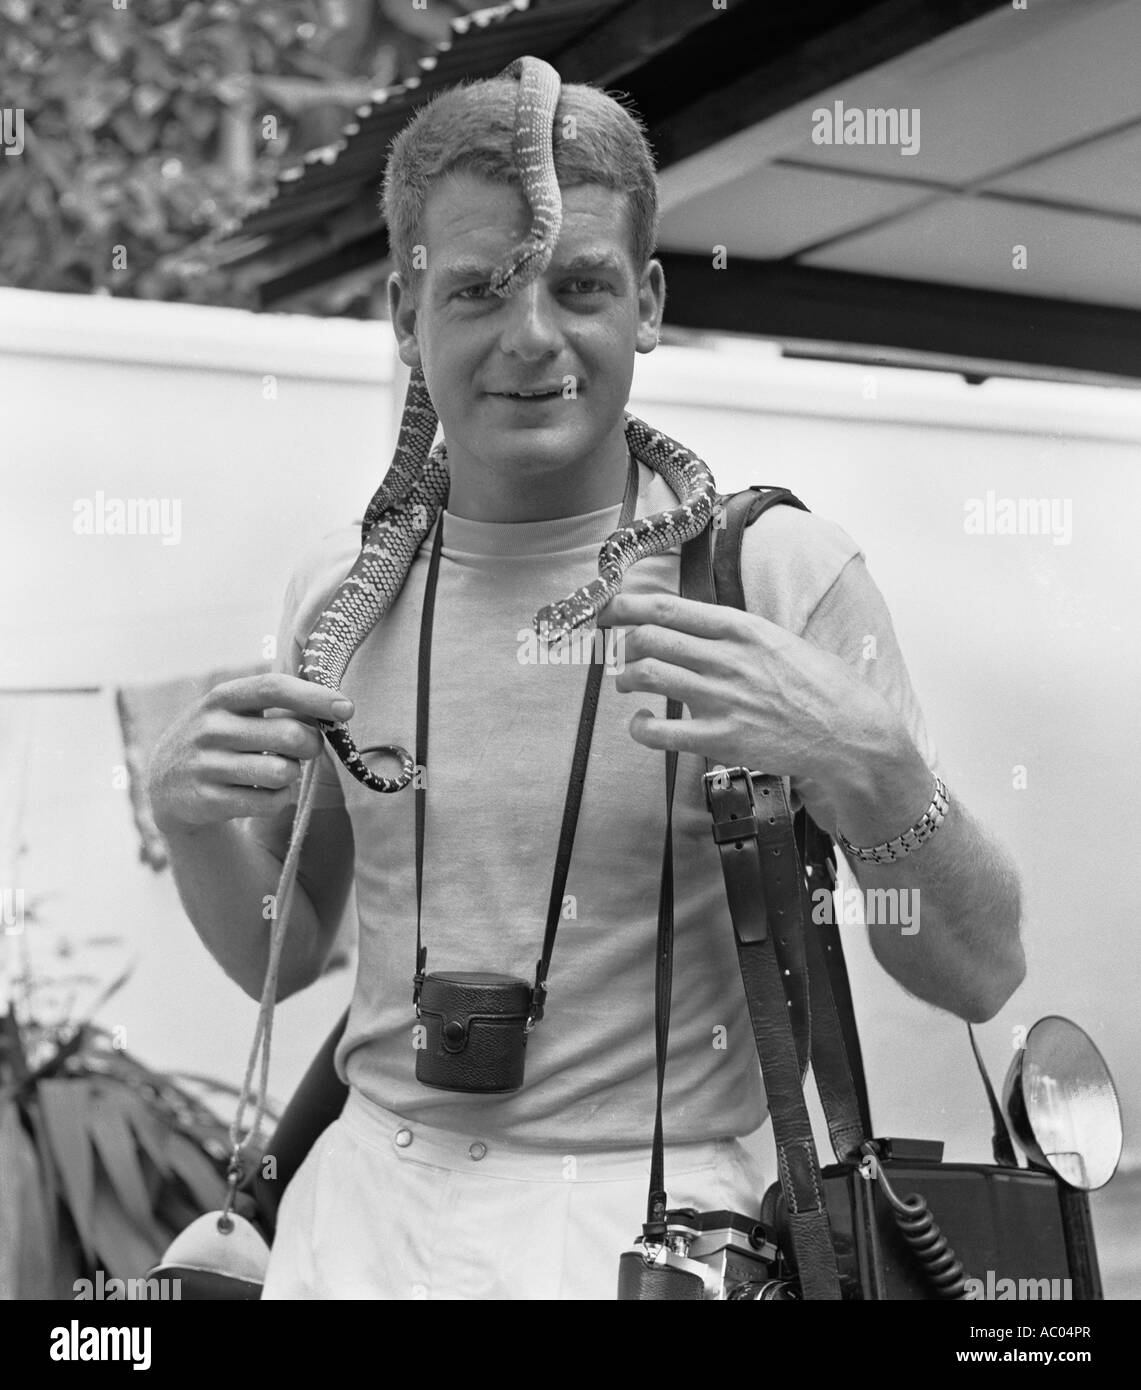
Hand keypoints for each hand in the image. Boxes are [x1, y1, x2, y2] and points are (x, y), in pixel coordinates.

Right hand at [147, 674, 351, 833]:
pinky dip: (278, 799)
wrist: (165, 784)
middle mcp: (210, 728)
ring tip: (277, 772)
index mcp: (222, 698)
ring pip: (282, 772)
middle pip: (289, 735)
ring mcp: (206, 764)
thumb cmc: (220, 740)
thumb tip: (334, 708)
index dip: (314, 696)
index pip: (273, 688)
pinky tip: (263, 793)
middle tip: (305, 748)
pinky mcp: (208, 800)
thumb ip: (277, 707)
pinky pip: (269, 802)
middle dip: (311, 744)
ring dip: (292, 775)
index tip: (346, 708)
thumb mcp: (234, 712)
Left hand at [598, 591, 897, 781]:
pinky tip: (643, 723)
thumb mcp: (780, 640)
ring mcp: (721, 699)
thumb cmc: (820, 686)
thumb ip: (737, 635)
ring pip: (648, 675)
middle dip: (624, 643)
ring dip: (627, 678)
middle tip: (623, 652)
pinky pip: (659, 731)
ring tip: (630, 683)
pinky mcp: (720, 739)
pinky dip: (639, 726)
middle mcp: (727, 658)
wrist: (850, 732)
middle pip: (648, 637)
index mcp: (742, 628)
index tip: (608, 608)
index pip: (668, 608)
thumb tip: (697, 628)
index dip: (627, 606)